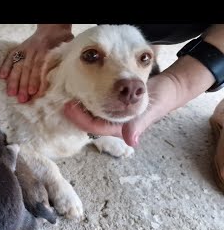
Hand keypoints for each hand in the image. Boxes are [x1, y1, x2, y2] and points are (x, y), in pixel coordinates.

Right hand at [0, 24, 73, 102]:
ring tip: (11, 93)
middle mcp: (34, 50)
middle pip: (27, 69)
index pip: (39, 67)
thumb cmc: (61, 41)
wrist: (53, 27)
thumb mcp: (67, 48)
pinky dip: (5, 66)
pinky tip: (2, 77)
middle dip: (23, 85)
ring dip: (14, 80)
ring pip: (18, 65)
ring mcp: (26, 49)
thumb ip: (65, 60)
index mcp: (47, 51)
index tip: (33, 92)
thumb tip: (64, 77)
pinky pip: (11, 57)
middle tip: (22, 99)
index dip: (36, 80)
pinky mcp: (19, 48)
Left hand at [62, 73, 179, 146]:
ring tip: (66, 94)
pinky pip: (97, 103)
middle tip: (61, 99)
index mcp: (119, 128)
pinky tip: (78, 90)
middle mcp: (113, 123)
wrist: (169, 89)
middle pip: (89, 121)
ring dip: (79, 106)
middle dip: (75, 113)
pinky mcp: (113, 104)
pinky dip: (87, 98)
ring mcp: (113, 114)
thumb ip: (138, 124)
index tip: (68, 107)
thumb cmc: (161, 101)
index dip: (80, 118)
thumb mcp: (149, 111)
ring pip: (91, 113)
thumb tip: (131, 140)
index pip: (93, 126)